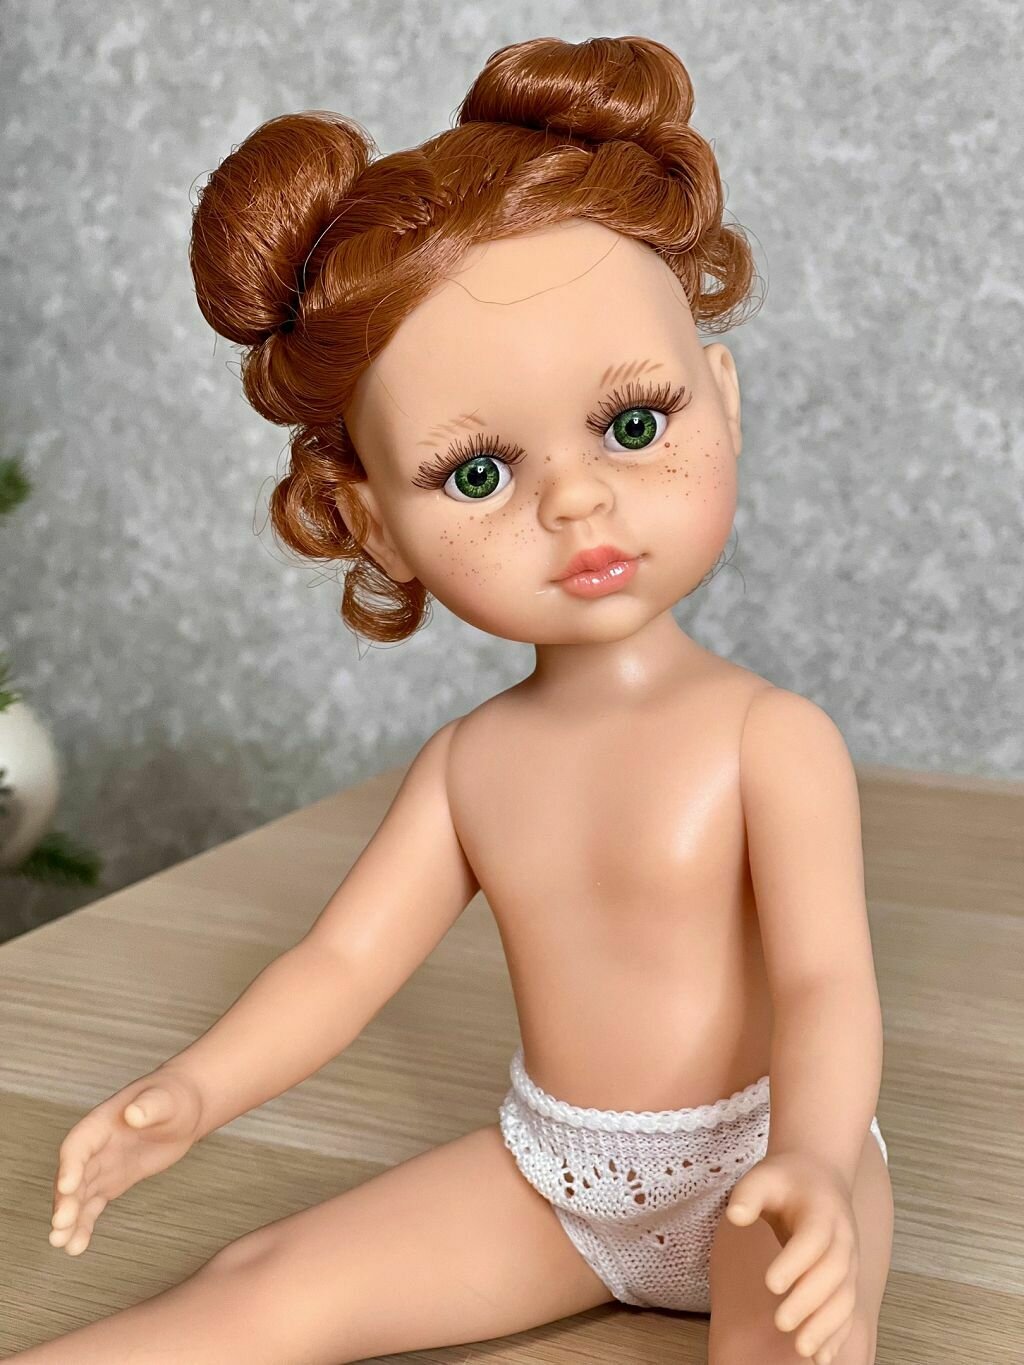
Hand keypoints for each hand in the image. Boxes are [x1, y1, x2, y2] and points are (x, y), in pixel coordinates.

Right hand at [49, 1067, 204, 1256]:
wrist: (185, 1107)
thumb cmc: (173, 1095)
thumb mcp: (165, 1099)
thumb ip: (149, 1106)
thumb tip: (134, 1113)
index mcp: (101, 1122)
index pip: (78, 1144)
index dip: (70, 1165)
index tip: (67, 1187)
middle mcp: (96, 1146)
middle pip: (73, 1175)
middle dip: (65, 1201)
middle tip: (61, 1227)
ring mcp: (103, 1165)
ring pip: (79, 1195)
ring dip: (69, 1219)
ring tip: (64, 1245)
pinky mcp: (114, 1181)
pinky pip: (93, 1204)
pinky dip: (85, 1223)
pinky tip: (78, 1244)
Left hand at [725, 1152, 860, 1364]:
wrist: (820, 1177)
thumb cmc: (785, 1181)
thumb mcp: (762, 1176)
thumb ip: (748, 1194)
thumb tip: (735, 1215)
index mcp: (823, 1210)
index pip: (813, 1239)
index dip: (795, 1262)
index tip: (771, 1283)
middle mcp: (842, 1238)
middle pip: (832, 1274)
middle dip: (809, 1301)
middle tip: (781, 1322)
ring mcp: (849, 1261)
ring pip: (844, 1297)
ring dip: (826, 1326)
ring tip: (803, 1349)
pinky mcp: (847, 1279)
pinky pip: (847, 1311)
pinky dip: (837, 1335)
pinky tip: (821, 1358)